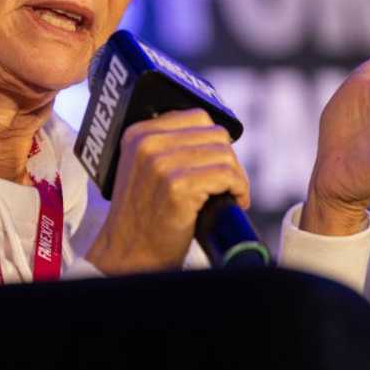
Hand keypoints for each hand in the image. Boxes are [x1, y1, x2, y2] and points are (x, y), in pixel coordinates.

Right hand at [85, 109, 250, 274]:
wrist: (130, 253)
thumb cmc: (144, 215)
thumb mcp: (143, 168)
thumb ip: (167, 145)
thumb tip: (212, 136)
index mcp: (138, 133)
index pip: (196, 116)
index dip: (214, 141)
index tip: (216, 163)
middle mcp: (147, 143)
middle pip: (214, 134)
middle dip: (228, 159)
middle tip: (227, 184)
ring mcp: (161, 164)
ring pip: (224, 154)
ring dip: (236, 176)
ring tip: (231, 194)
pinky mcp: (177, 186)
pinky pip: (226, 175)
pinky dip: (239, 189)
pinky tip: (234, 201)